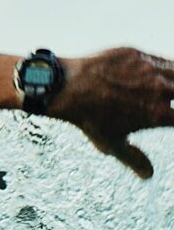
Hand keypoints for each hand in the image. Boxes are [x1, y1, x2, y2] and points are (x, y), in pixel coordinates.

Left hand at [52, 47, 173, 178]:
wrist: (67, 88)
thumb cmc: (88, 119)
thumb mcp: (111, 143)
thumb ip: (133, 158)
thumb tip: (149, 174)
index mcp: (158, 115)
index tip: (171, 121)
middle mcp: (160, 90)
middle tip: (170, 105)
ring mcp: (151, 70)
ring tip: (169, 89)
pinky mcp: (139, 55)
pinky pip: (161, 59)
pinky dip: (166, 67)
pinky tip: (163, 74)